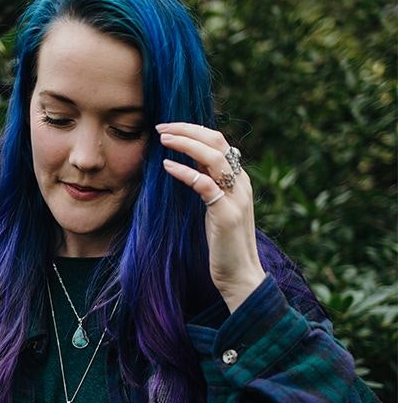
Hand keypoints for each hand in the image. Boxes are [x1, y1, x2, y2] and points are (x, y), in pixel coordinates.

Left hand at [157, 123, 265, 311]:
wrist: (240, 276)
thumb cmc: (224, 244)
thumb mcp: (216, 208)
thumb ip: (209, 183)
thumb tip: (190, 161)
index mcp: (239, 180)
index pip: (218, 141)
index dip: (193, 130)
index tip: (168, 128)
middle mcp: (241, 184)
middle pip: (217, 141)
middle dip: (187, 129)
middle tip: (161, 127)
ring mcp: (236, 198)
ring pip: (214, 157)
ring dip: (186, 143)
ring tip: (163, 139)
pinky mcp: (226, 215)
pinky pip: (205, 185)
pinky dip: (185, 172)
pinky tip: (167, 167)